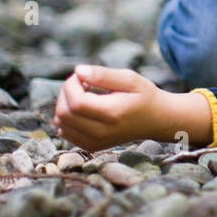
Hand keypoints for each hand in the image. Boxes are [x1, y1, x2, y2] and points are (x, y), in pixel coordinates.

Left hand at [52, 65, 166, 150]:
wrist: (156, 120)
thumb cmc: (144, 96)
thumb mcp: (130, 79)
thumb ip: (104, 74)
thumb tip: (78, 71)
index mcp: (112, 114)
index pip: (76, 102)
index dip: (71, 85)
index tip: (82, 76)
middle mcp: (101, 132)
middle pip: (64, 113)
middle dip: (66, 93)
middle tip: (82, 83)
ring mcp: (95, 142)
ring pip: (61, 122)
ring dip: (65, 104)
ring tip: (83, 95)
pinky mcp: (90, 146)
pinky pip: (64, 131)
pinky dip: (67, 117)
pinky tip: (82, 108)